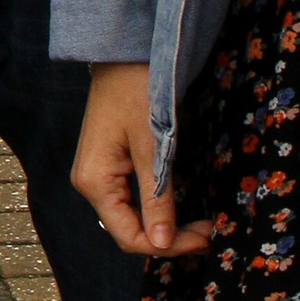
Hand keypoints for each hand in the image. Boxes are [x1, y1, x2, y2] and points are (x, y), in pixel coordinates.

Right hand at [75, 62, 207, 257]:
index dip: (169, 246)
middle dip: (170, 239)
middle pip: (129, 231)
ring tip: (200, 225)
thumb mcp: (153, 146)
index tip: (207, 237)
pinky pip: (131, 202)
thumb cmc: (136, 91)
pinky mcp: (109, 166)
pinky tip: (179, 209)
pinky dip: (157, 210)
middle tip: (209, 231)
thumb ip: (156, 198)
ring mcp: (98, 175)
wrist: (123, 53)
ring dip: (165, 227)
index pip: (130, 236)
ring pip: (132, 219)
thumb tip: (161, 244)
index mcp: (94, 181)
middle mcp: (90, 183)